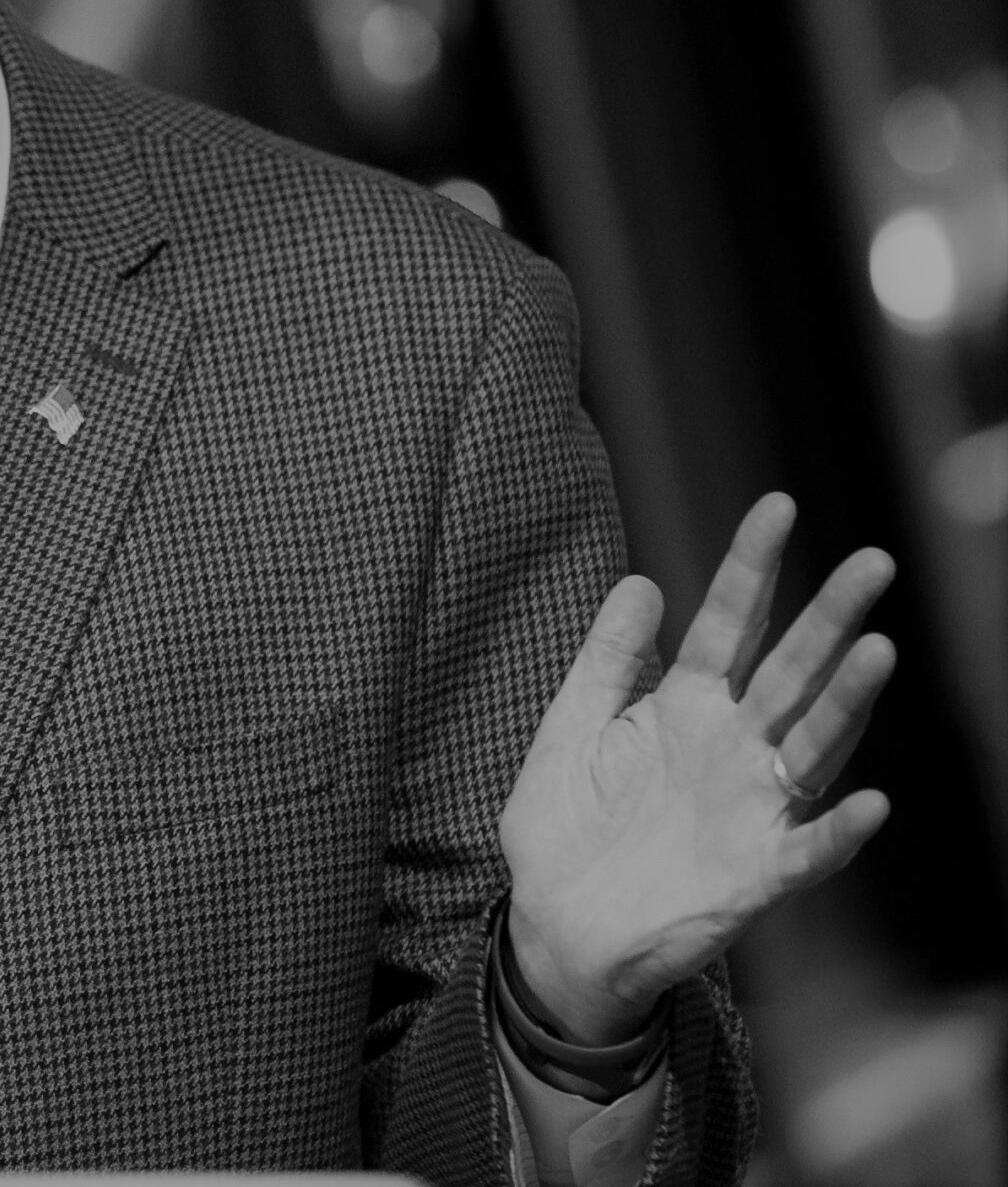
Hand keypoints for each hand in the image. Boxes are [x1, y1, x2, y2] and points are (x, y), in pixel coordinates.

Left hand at [499, 493, 895, 1043]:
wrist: (554, 926)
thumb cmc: (565, 827)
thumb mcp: (570, 728)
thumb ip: (604, 659)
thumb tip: (641, 580)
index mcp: (682, 707)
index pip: (726, 624)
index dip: (751, 568)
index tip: (779, 506)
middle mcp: (730, 748)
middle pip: (788, 671)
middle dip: (829, 618)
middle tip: (872, 561)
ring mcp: (749, 808)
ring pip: (811, 745)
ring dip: (845, 704)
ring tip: (879, 651)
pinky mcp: (756, 875)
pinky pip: (807, 849)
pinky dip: (838, 828)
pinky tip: (869, 803)